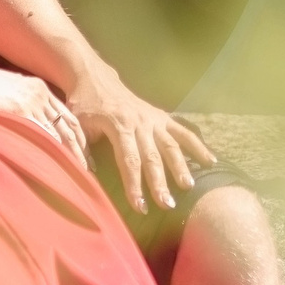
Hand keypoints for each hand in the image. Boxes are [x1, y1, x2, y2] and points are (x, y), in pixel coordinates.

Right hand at [0, 60, 88, 165]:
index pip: (67, 116)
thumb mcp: (4, 94)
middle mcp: (40, 93)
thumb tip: (23, 131)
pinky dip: (54, 154)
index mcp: (37, 88)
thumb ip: (18, 110)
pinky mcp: (20, 111)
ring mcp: (31, 102)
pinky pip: (44, 136)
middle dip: (82, 149)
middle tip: (90, 170)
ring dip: (73, 156)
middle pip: (70, 125)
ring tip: (80, 175)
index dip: (78, 137)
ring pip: (61, 134)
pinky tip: (60, 170)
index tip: (84, 155)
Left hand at [67, 66, 215, 214]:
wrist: (94, 76)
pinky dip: (197, 145)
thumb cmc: (83, 106)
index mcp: (118, 125)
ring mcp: (153, 118)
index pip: (129, 160)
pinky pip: (183, 131)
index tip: (140, 207)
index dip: (134, 185)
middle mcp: (140, 121)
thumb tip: (87, 176)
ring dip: (181, 167)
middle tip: (167, 205)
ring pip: (171, 145)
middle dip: (160, 182)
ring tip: (189, 187)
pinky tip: (210, 160)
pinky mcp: (162, 116)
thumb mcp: (74, 126)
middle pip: (153, 156)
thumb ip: (81, 150)